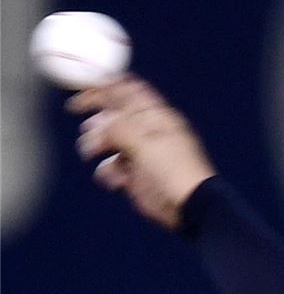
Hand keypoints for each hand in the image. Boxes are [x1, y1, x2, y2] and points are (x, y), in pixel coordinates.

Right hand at [68, 77, 215, 229]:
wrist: (190, 208)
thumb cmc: (175, 170)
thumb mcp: (145, 142)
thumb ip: (118, 129)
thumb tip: (97, 127)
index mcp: (155, 116)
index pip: (128, 90)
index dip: (106, 85)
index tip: (84, 87)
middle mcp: (147, 132)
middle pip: (114, 115)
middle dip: (96, 118)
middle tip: (84, 123)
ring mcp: (141, 154)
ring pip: (109, 141)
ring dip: (96, 144)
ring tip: (89, 151)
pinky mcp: (136, 177)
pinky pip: (113, 168)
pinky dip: (107, 172)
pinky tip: (113, 180)